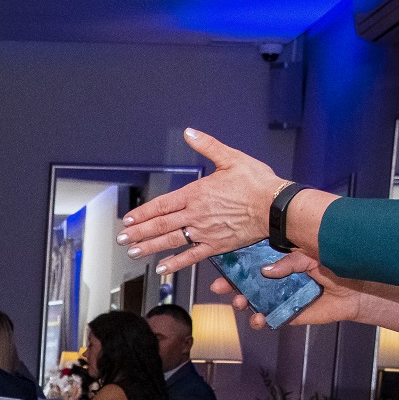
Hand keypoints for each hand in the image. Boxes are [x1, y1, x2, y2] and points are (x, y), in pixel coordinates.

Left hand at [115, 128, 282, 274]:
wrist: (275, 206)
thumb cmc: (256, 182)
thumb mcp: (231, 158)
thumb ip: (207, 146)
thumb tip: (189, 132)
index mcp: (196, 193)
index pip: (162, 205)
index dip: (143, 213)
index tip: (128, 219)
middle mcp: (195, 214)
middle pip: (160, 225)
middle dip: (139, 232)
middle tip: (123, 239)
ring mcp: (204, 231)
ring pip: (171, 240)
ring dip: (149, 246)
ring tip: (133, 252)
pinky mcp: (216, 245)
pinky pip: (191, 256)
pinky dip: (175, 263)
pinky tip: (162, 267)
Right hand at [209, 251, 366, 329]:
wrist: (358, 289)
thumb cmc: (337, 266)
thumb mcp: (312, 255)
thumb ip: (290, 261)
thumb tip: (266, 271)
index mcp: (281, 262)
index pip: (252, 262)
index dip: (235, 265)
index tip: (221, 267)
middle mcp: (277, 280)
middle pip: (247, 283)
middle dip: (230, 286)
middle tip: (220, 287)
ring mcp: (281, 298)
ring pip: (253, 302)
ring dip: (242, 303)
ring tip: (240, 302)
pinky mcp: (288, 314)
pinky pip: (269, 319)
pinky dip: (259, 320)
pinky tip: (258, 318)